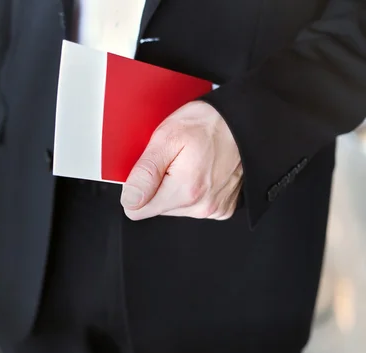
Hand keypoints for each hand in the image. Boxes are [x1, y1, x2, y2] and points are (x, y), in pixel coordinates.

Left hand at [121, 101, 242, 220]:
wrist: (245, 121)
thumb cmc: (209, 123)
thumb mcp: (166, 138)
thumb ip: (145, 173)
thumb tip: (129, 199)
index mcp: (185, 191)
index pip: (138, 210)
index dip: (136, 187)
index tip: (149, 169)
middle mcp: (202, 206)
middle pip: (156, 208)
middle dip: (158, 184)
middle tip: (171, 159)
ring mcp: (214, 209)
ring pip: (174, 206)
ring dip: (175, 186)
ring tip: (187, 161)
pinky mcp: (223, 208)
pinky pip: (194, 205)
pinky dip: (192, 189)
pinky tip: (200, 169)